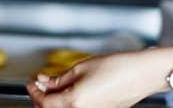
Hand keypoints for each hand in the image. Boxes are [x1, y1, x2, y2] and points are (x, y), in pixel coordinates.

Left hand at [26, 51, 162, 107]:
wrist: (141, 74)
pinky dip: (68, 104)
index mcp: (73, 102)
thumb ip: (59, 79)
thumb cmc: (117, 68)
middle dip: (42, 99)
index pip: (44, 102)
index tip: (31, 82)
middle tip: (40, 83)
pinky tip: (70, 91)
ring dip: (55, 102)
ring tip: (54, 85)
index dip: (34, 92)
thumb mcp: (82, 68)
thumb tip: (44, 82)